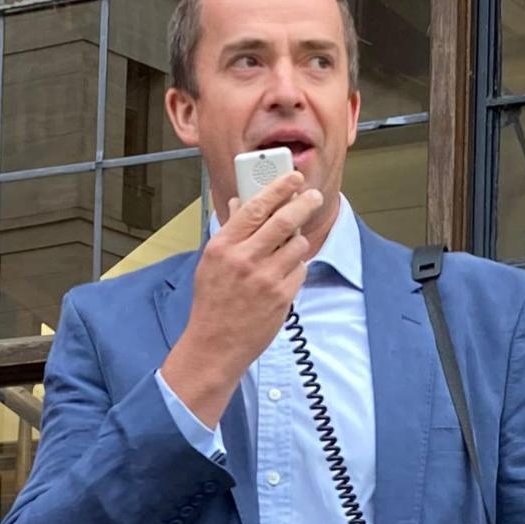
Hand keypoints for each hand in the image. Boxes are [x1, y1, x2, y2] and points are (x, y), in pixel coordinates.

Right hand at [160, 172, 324, 424]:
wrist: (214, 345)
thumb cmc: (211, 304)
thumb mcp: (211, 263)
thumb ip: (230, 232)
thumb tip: (243, 204)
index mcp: (223, 246)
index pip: (256, 207)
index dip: (279, 188)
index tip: (293, 178)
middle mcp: (244, 259)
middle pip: (284, 220)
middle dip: (304, 203)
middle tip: (313, 196)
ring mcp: (265, 278)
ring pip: (297, 244)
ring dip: (297, 242)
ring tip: (288, 249)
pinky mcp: (281, 296)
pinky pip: (300, 270)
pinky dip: (295, 268)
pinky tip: (282, 276)